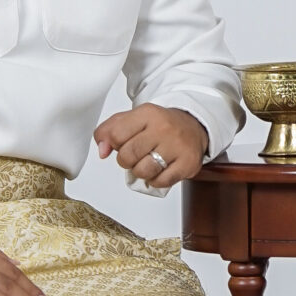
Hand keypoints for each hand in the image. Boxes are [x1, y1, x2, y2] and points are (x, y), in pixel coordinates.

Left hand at [94, 103, 208, 189]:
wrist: (193, 126)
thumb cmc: (160, 125)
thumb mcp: (133, 119)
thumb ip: (109, 131)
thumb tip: (102, 151)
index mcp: (148, 113)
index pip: (116, 135)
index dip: (114, 144)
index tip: (122, 143)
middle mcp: (163, 128)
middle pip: (127, 156)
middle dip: (126, 160)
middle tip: (136, 155)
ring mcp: (177, 146)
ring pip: (143, 171)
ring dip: (141, 172)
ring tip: (148, 162)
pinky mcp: (188, 164)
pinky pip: (160, 182)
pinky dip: (156, 180)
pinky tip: (161, 169)